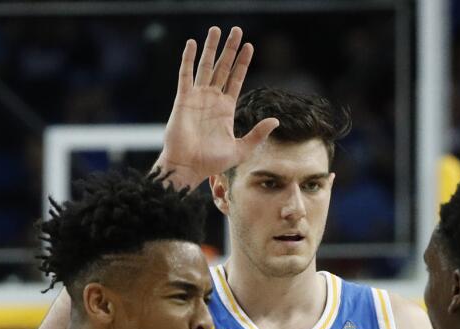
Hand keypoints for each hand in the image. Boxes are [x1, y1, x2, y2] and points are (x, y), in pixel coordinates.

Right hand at [155, 26, 278, 187]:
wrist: (188, 167)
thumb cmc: (211, 163)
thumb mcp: (240, 150)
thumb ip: (257, 134)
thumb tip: (276, 121)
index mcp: (225, 109)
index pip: (236, 79)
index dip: (242, 63)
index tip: (249, 46)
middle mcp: (212, 99)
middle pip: (223, 68)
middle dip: (230, 49)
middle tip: (236, 30)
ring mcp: (197, 97)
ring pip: (206, 66)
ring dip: (211, 48)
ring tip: (217, 29)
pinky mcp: (183, 99)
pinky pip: (185, 75)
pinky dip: (188, 59)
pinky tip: (192, 43)